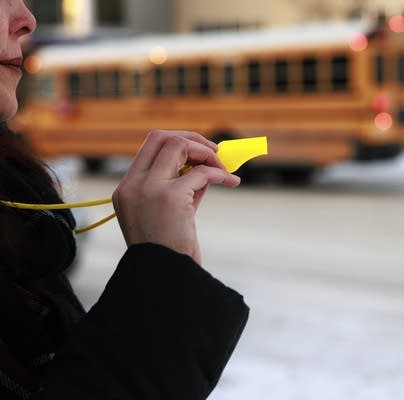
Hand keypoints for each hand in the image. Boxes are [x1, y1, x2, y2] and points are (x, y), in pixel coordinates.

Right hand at [112, 130, 239, 264]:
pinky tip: (232, 181)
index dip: (177, 142)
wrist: (164, 277)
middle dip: (192, 139)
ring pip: (178, 145)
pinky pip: (201, 172)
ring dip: (206, 153)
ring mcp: (149, 189)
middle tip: (214, 152)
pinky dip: (220, 174)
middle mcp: (132, 185)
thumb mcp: (169, 214)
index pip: (148, 147)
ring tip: (223, 168)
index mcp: (126, 189)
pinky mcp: (170, 197)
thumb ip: (181, 187)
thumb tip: (205, 166)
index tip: (199, 152)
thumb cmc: (169, 250)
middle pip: (160, 137)